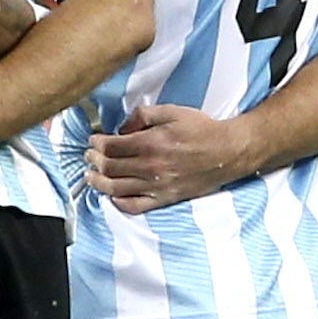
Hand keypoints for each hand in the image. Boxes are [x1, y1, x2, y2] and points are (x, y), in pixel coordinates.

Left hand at [91, 104, 255, 212]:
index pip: (110, 148)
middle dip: (93, 161)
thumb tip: (121, 128)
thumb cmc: (201, 129)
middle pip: (109, 168)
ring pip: (117, 189)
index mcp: (150, 144)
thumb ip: (142, 116)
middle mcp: (151, 167)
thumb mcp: (171, 111)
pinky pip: (136, 206)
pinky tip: (112, 195)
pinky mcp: (166, 199)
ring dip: (98, 183)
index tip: (93, 140)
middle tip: (88, 156)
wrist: (229, 152)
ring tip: (91, 176)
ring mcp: (158, 186)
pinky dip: (119, 203)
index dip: (96, 144)